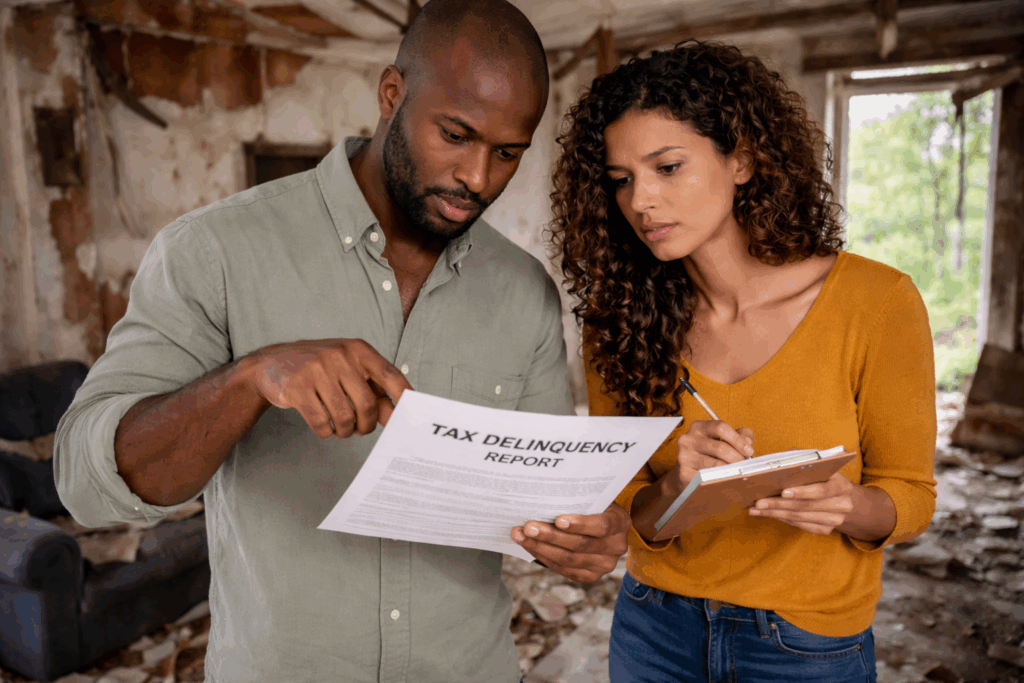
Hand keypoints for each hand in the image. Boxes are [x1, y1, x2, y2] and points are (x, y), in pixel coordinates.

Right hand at [247, 338, 412, 438]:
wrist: (271, 364)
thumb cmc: (318, 369)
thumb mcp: (348, 370)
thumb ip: (372, 389)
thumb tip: (393, 415)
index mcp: (357, 350)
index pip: (390, 375)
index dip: (403, 396)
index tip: (409, 414)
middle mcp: (339, 357)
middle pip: (368, 404)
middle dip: (367, 425)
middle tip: (361, 429)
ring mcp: (317, 371)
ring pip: (345, 417)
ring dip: (346, 431)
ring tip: (342, 429)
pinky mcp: (297, 388)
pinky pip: (321, 423)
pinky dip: (326, 432)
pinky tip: (325, 427)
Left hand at [511, 503, 630, 581]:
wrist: (602, 523)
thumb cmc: (592, 505)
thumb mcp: (592, 497)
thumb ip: (578, 499)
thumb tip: (545, 496)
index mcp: (620, 522)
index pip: (601, 526)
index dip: (580, 524)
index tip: (558, 519)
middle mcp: (616, 546)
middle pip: (580, 545)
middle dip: (550, 536)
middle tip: (528, 527)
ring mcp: (604, 565)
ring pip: (568, 560)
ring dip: (540, 548)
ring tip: (520, 535)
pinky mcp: (590, 575)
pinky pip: (564, 569)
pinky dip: (544, 557)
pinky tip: (529, 546)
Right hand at [670, 420, 754, 494]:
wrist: (686, 475)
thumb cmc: (708, 456)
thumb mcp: (723, 441)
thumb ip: (740, 436)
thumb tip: (748, 442)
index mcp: (698, 427)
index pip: (720, 427)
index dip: (738, 439)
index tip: (749, 451)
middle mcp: (688, 439)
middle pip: (720, 447)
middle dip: (737, 458)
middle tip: (746, 466)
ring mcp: (684, 456)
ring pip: (716, 464)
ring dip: (731, 470)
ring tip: (738, 473)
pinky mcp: (683, 473)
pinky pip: (708, 477)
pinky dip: (721, 480)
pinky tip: (726, 481)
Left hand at [749, 472, 855, 534]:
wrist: (842, 497)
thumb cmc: (824, 476)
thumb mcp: (819, 464)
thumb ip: (803, 460)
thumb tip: (780, 462)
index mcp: (841, 485)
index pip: (821, 491)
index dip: (802, 492)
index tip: (783, 492)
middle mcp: (842, 505)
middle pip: (806, 506)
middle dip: (779, 504)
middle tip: (758, 502)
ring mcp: (834, 520)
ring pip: (799, 517)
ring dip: (774, 513)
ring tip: (755, 508)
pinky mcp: (824, 529)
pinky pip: (798, 525)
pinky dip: (779, 518)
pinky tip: (764, 513)